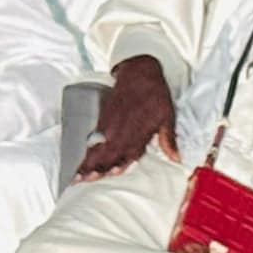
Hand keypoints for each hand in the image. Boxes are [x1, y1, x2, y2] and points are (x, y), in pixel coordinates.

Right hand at [77, 54, 176, 179]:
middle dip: (95, 168)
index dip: (119, 165)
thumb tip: (175, 157)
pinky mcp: (104, 116)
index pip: (127, 153)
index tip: (110, 173)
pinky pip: (95, 136)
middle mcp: (122, 129)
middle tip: (82, 180)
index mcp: (138, 131)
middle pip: (107, 153)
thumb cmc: (155, 94)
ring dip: (87, 161)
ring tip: (77, 174)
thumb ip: (168, 138)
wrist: (139, 71)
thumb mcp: (167, 116)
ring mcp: (111, 123)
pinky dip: (88, 148)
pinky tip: (82, 157)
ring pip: (98, 146)